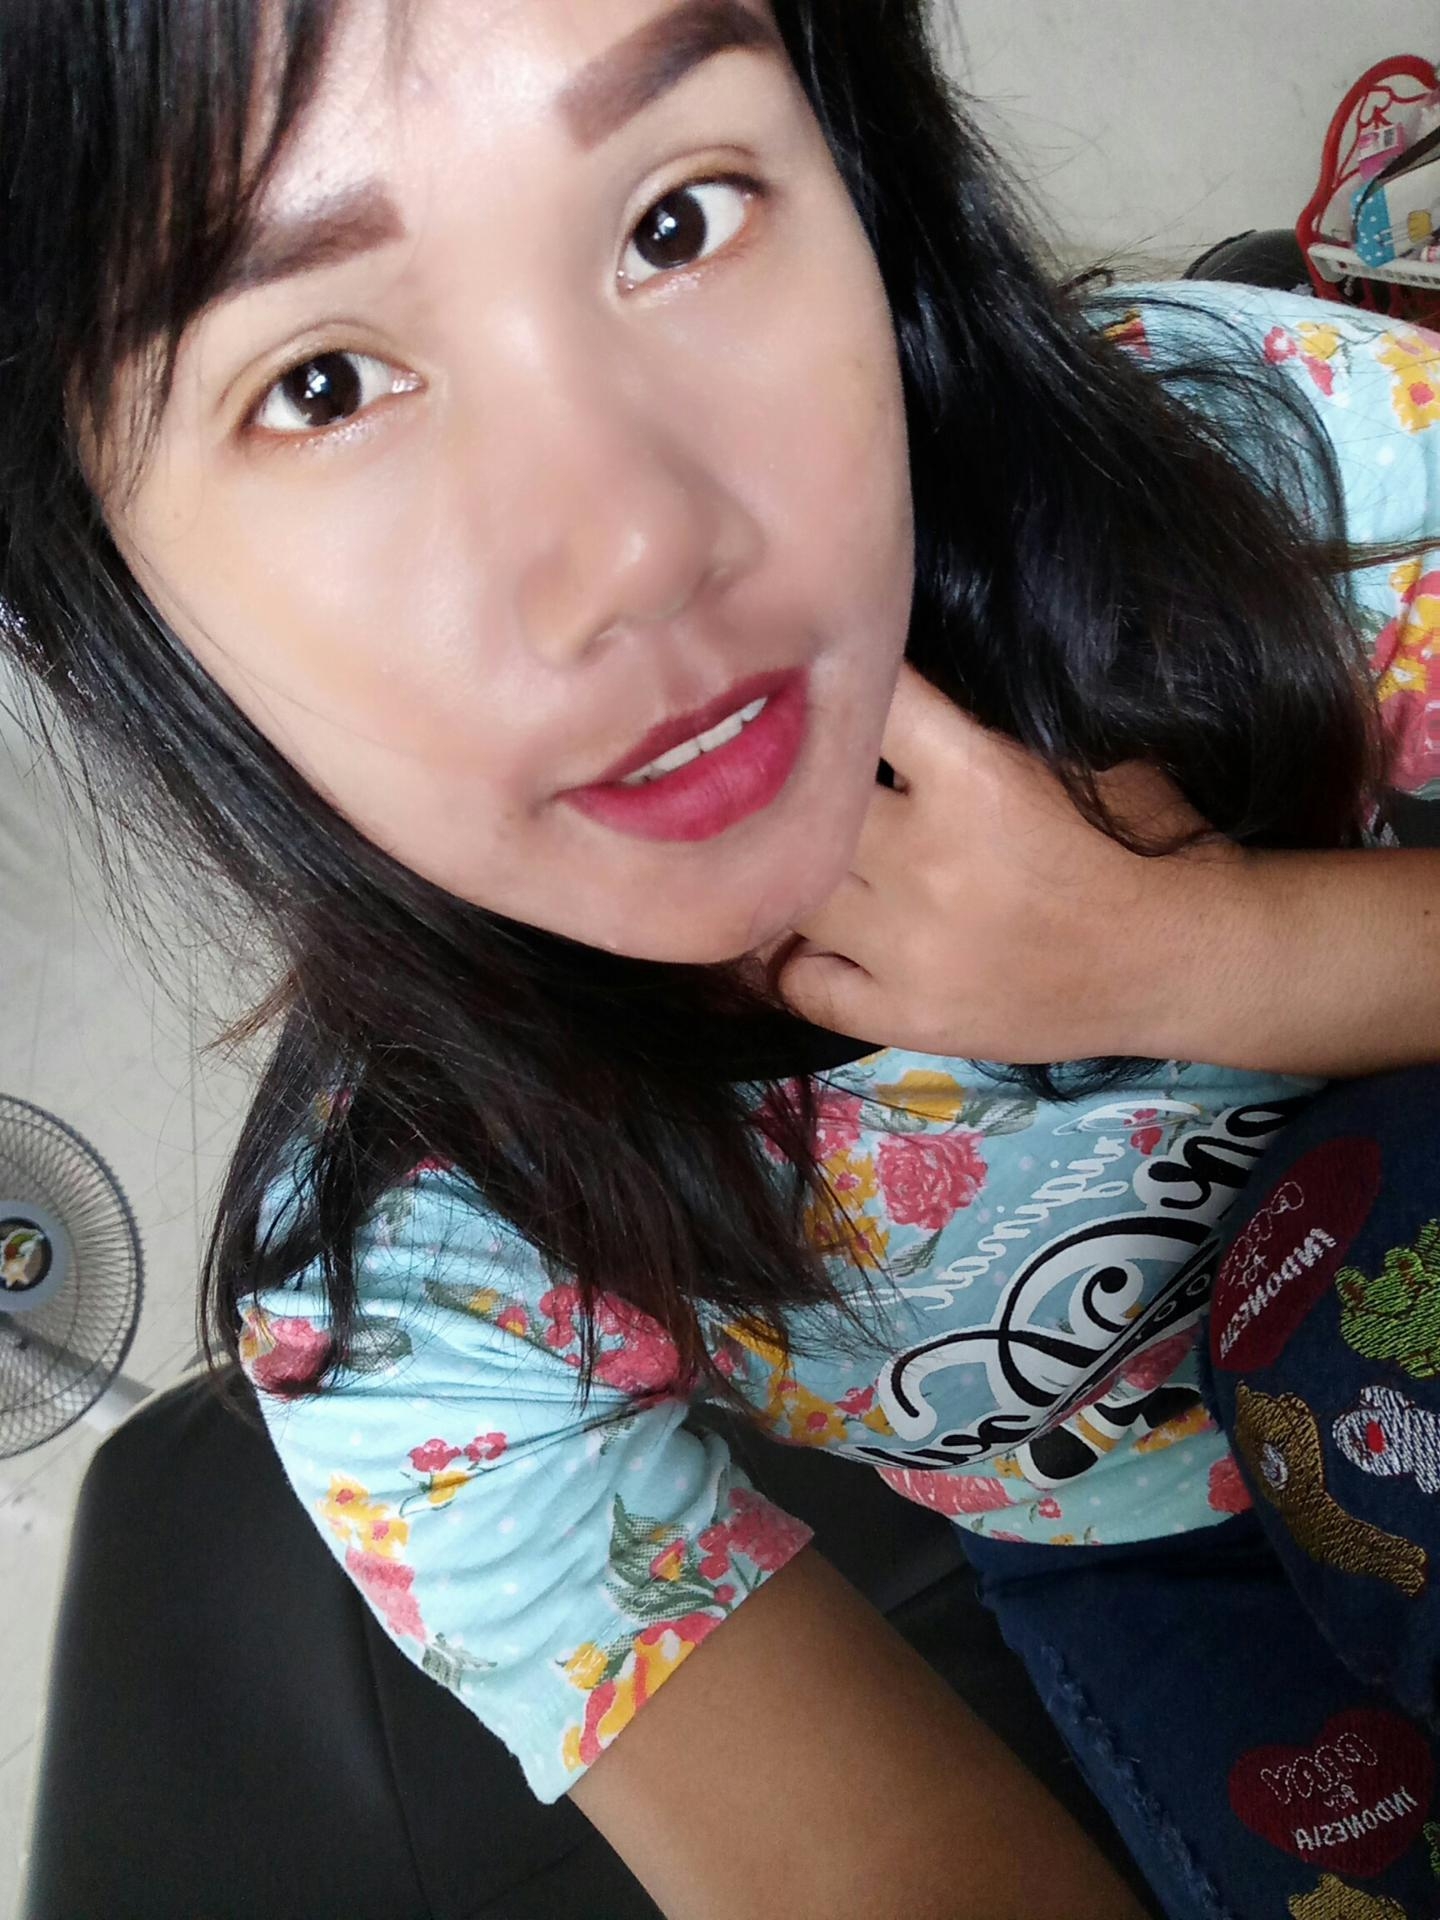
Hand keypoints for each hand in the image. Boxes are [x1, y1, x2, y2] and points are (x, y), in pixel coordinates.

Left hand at [772, 663, 1241, 1062]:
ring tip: (788, 858)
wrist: (1182, 962)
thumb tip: (888, 683)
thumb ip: (974, 729)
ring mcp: (908, 949)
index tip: (816, 683)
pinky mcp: (906, 1018)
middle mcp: (925, 862)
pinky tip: (811, 938)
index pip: (865, 705)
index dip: (833, 689)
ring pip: (792, 894)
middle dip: (795, 787)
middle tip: (783, 780)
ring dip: (788, 872)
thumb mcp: (1071, 758)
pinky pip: (803, 984)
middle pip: (804, 806)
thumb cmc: (1140, 846)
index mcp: (972, 778)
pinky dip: (796, 959)